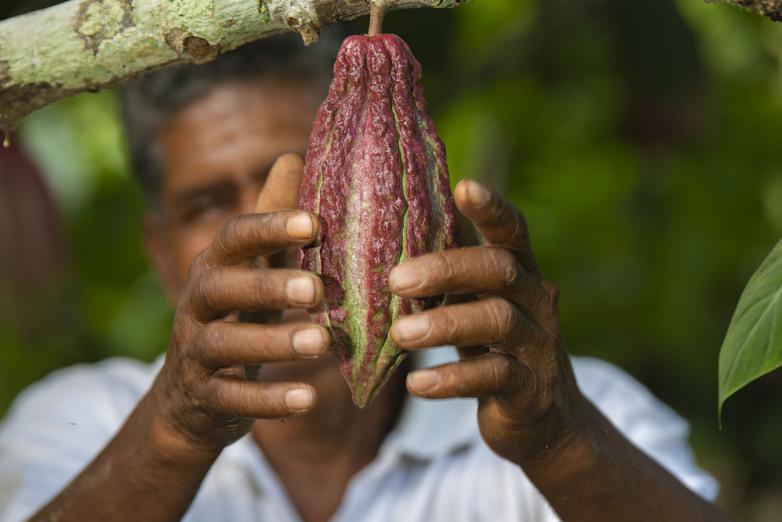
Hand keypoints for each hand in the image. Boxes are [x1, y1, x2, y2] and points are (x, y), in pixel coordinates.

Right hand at [149, 156, 328, 453]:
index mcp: (216, 266)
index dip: (270, 228)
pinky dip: (268, 400)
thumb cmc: (237, 315)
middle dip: (266, 285)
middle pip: (221, 288)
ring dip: (274, 342)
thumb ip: (272, 223)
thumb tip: (293, 156)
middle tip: (317, 289)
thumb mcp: (252, 269)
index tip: (314, 224)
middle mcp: (198, 303)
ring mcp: (196, 351)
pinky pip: (232, 398)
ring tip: (322, 342)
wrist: (192, 394)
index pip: (234, 238)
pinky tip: (307, 401)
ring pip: (225, 343)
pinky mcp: (204, 395)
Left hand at [389, 180, 587, 465]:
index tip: (463, 185)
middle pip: (501, 270)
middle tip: (395, 280)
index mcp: (521, 274)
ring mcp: (538, 346)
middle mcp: (537, 302)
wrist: (544, 419)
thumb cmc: (494, 349)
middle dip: (449, 269)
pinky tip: (416, 384)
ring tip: (400, 335)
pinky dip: (452, 379)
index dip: (492, 208)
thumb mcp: (477, 308)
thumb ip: (449, 281)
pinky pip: (493, 378)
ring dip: (445, 324)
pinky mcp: (530, 389)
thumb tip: (379, 244)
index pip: (513, 232)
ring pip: (498, 322)